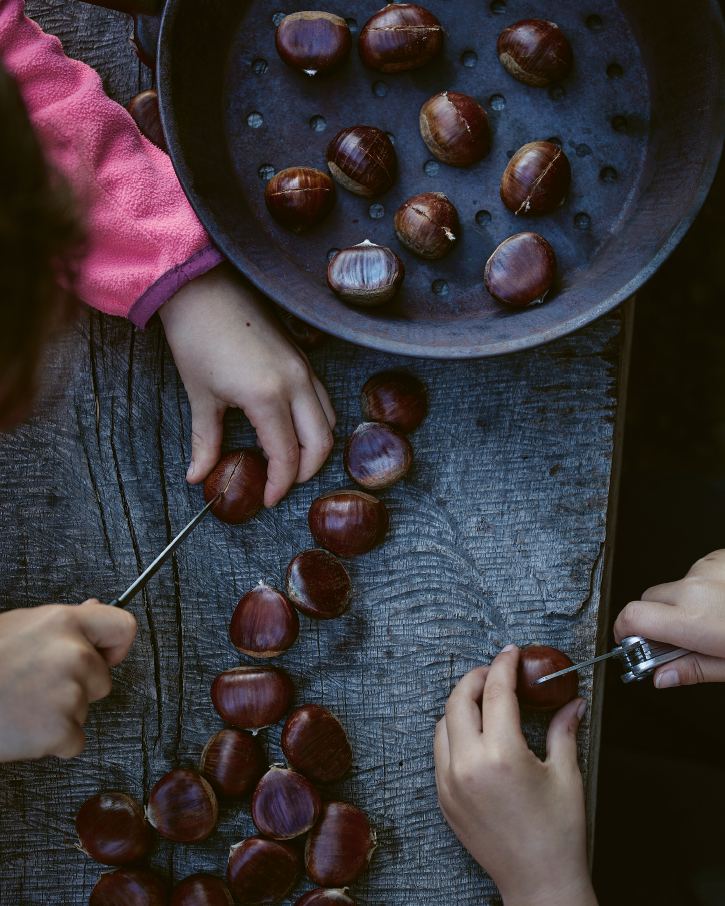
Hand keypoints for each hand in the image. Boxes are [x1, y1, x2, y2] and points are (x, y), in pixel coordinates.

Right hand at [0, 601, 136, 761]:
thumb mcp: (20, 627)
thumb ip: (64, 623)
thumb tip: (94, 608)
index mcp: (64, 623)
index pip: (123, 627)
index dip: (115, 646)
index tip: (106, 657)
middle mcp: (73, 654)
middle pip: (103, 679)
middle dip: (78, 687)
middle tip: (36, 687)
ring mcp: (69, 693)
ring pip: (85, 709)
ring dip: (61, 713)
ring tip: (23, 704)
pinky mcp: (60, 730)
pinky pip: (74, 741)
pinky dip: (53, 742)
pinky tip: (24, 726)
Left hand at [159, 262, 335, 506]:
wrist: (201, 285)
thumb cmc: (196, 337)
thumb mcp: (200, 396)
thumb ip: (206, 442)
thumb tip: (198, 476)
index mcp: (268, 396)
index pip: (286, 457)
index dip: (278, 485)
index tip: (266, 500)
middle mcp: (295, 383)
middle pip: (322, 443)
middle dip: (306, 472)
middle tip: (282, 485)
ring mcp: (304, 367)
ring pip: (329, 419)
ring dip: (316, 446)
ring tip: (289, 460)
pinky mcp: (303, 357)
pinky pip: (322, 397)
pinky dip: (315, 421)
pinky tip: (291, 428)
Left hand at [434, 646, 595, 905]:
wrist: (539, 883)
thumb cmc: (557, 835)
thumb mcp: (566, 775)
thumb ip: (564, 730)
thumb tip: (572, 703)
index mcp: (502, 755)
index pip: (496, 692)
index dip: (504, 665)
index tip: (511, 653)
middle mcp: (468, 765)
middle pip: (459, 699)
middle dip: (477, 678)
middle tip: (496, 673)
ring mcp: (450, 782)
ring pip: (443, 723)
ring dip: (461, 705)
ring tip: (485, 702)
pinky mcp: (444, 797)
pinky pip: (439, 751)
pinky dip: (453, 732)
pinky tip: (475, 733)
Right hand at [614, 549, 724, 687]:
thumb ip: (692, 670)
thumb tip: (662, 676)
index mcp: (695, 620)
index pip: (632, 617)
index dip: (622, 631)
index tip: (629, 642)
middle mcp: (695, 589)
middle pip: (648, 600)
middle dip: (655, 619)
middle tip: (680, 638)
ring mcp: (705, 569)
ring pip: (674, 587)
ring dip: (683, 603)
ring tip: (714, 618)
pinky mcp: (716, 558)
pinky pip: (695, 573)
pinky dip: (702, 588)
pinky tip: (721, 601)